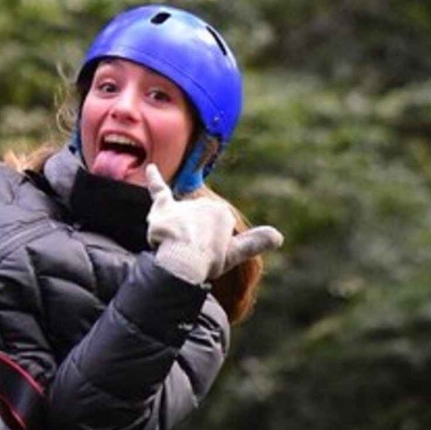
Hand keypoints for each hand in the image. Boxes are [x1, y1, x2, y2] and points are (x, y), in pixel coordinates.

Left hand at [145, 164, 283, 283]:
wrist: (182, 261)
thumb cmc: (208, 261)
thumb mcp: (235, 254)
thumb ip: (255, 243)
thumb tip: (279, 236)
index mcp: (222, 214)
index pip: (211, 232)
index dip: (204, 248)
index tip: (202, 257)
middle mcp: (204, 204)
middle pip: (193, 226)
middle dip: (188, 242)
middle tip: (186, 255)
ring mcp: (184, 205)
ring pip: (176, 222)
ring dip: (173, 237)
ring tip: (171, 249)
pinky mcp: (164, 207)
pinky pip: (158, 189)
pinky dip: (154, 178)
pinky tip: (151, 168)